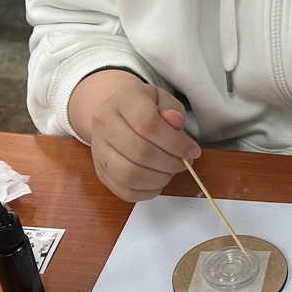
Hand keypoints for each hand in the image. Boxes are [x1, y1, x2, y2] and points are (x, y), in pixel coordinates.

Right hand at [68, 70, 200, 201]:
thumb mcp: (161, 99)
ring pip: (128, 174)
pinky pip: (123, 190)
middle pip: (139, 151)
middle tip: (183, 164)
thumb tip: (175, 122)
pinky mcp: (100, 172)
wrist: (114, 114)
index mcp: (122, 102)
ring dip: (158, 179)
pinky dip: (146, 192)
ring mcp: (99, 150)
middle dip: (169, 163)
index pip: (147, 123)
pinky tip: (157, 182)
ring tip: (170, 172)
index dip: (175, 142)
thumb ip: (172, 109)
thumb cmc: (143, 108)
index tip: (192, 151)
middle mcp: (104, 125)